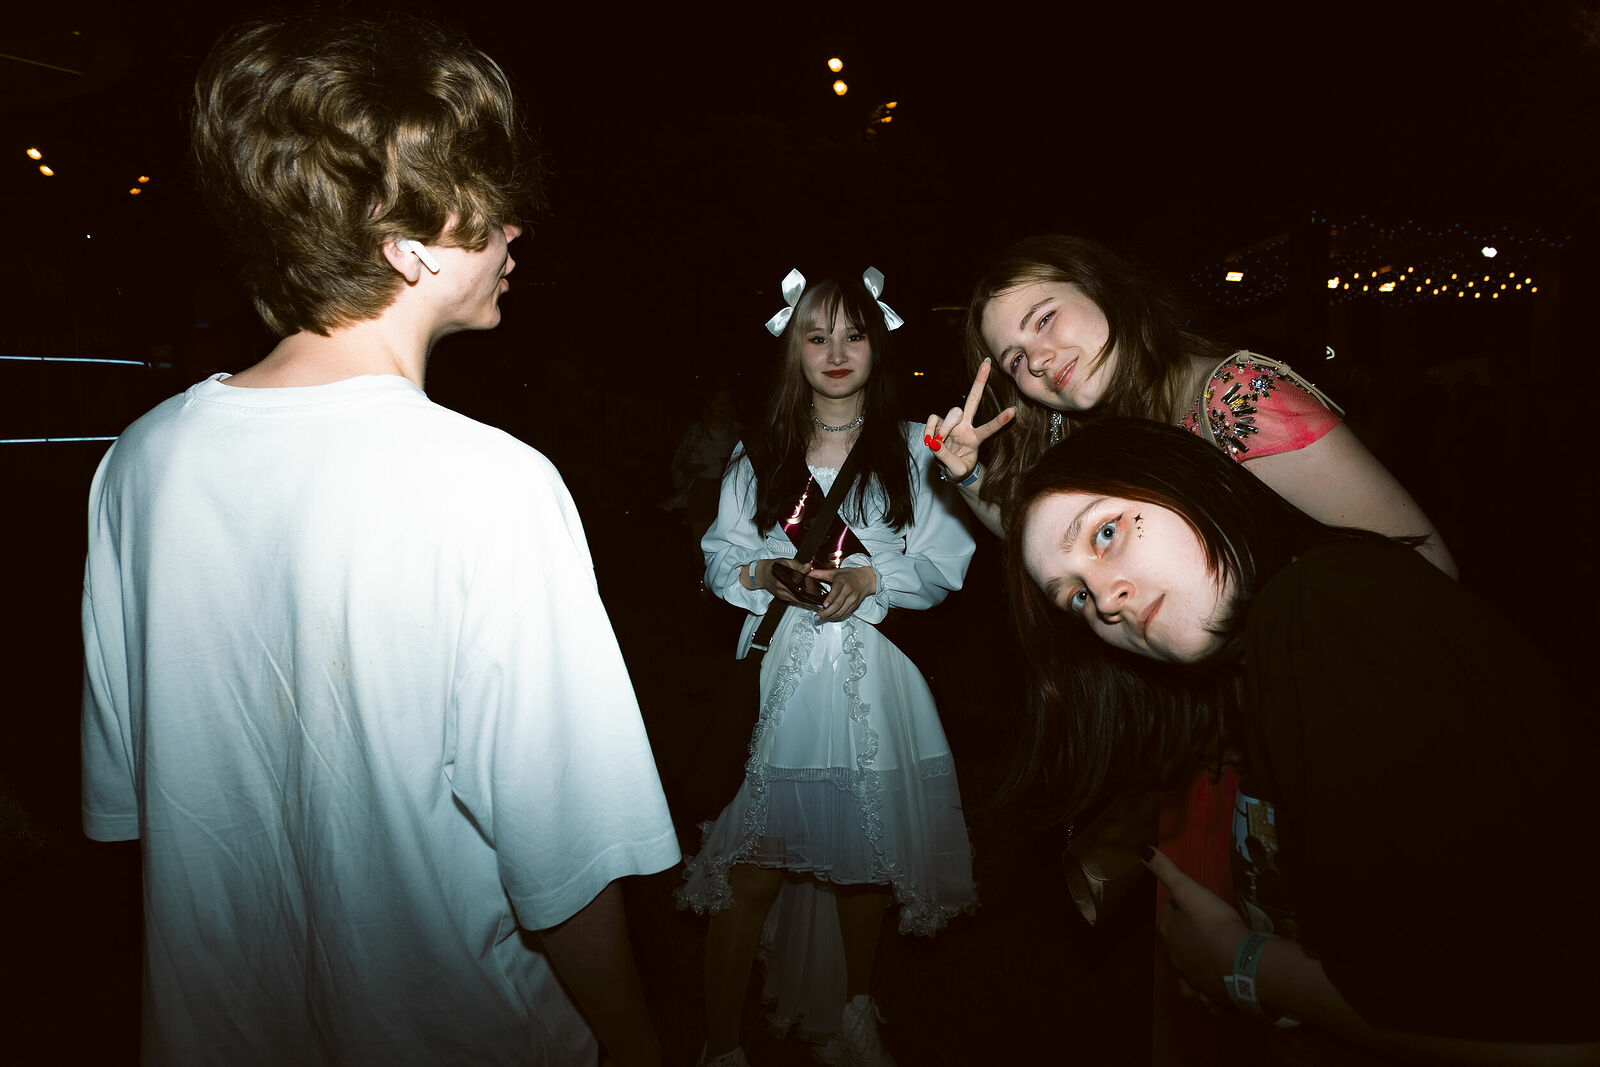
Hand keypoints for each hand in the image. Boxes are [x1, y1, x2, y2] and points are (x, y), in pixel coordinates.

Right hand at [761, 558, 826, 607]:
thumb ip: (798, 565)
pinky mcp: (781, 597)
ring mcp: (780, 595)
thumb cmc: (773, 566)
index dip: (806, 591)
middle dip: (807, 599)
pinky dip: (799, 600)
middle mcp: (780, 589)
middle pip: (797, 597)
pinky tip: (806, 601)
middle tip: (817, 600)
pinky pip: (792, 600)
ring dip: (804, 602)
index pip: (796, 588)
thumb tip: (808, 567)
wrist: (762, 573)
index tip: (814, 592)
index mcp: (781, 580)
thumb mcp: (786, 562)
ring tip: (815, 602)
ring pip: (795, 600)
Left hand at [804, 565, 875, 621]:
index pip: (837, 591)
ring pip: (842, 611)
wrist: (867, 579)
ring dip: (831, 617)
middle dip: (827, 612)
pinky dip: (837, 617)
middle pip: (838, 604)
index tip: (824, 605)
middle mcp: (849, 591)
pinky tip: (830, 617)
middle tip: (818, 616)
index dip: (830, 599)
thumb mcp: (835, 572)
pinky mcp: (855, 606)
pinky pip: (845, 614)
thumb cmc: (850, 575)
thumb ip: (820, 573)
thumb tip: (808, 572)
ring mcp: (853, 599)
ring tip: (821, 618)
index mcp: (843, 581)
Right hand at [922, 358, 1016, 480]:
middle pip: (973, 399)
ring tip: (939, 442)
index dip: (1000, 421)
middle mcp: (966, 426)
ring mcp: (952, 423)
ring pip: (952, 413)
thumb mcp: (956, 469)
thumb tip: (933, 443)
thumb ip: (946, 457)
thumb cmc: (958, 468)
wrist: (949, 470)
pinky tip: (930, 440)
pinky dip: (930, 430)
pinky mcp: (938, 424)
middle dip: (979, 381)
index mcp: (976, 438)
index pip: (989, 428)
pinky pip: (933, 420)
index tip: (1014, 411)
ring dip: (946, 427)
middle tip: (987, 364)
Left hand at [1144, 846, 1249, 1005]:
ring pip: (1187, 975)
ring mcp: (1194, 980)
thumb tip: (1141, 850)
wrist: (1239, 962)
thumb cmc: (1214, 923)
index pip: (1168, 917)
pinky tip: (1214, 993)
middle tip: (1201, 930)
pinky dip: (1208, 995)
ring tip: (1204, 961)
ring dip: (1193, 968)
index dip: (1178, 910)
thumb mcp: (1190, 890)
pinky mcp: (1213, 997)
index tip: (1189, 905)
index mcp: (1170, 933)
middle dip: (1184, 938)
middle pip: (1177, 945)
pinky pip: (1206, 998)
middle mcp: (1177, 959)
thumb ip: (1166, 871)